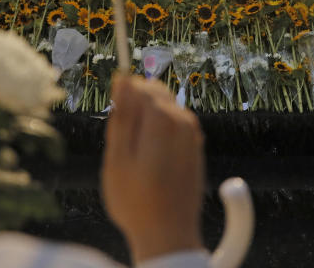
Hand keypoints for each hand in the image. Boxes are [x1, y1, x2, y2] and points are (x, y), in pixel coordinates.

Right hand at [102, 75, 205, 263]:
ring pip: (162, 109)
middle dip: (136, 110)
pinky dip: (159, 135)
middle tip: (125, 147)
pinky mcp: (196, 145)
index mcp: (163, 119)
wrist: (169, 235)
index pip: (140, 85)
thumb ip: (122, 115)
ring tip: (138, 160)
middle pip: (154, 94)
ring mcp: (193, 133)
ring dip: (146, 124)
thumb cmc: (136, 200)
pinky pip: (172, 125)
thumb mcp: (117, 158)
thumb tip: (123, 78)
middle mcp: (184, 120)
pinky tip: (152, 164)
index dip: (123, 100)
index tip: (116, 125)